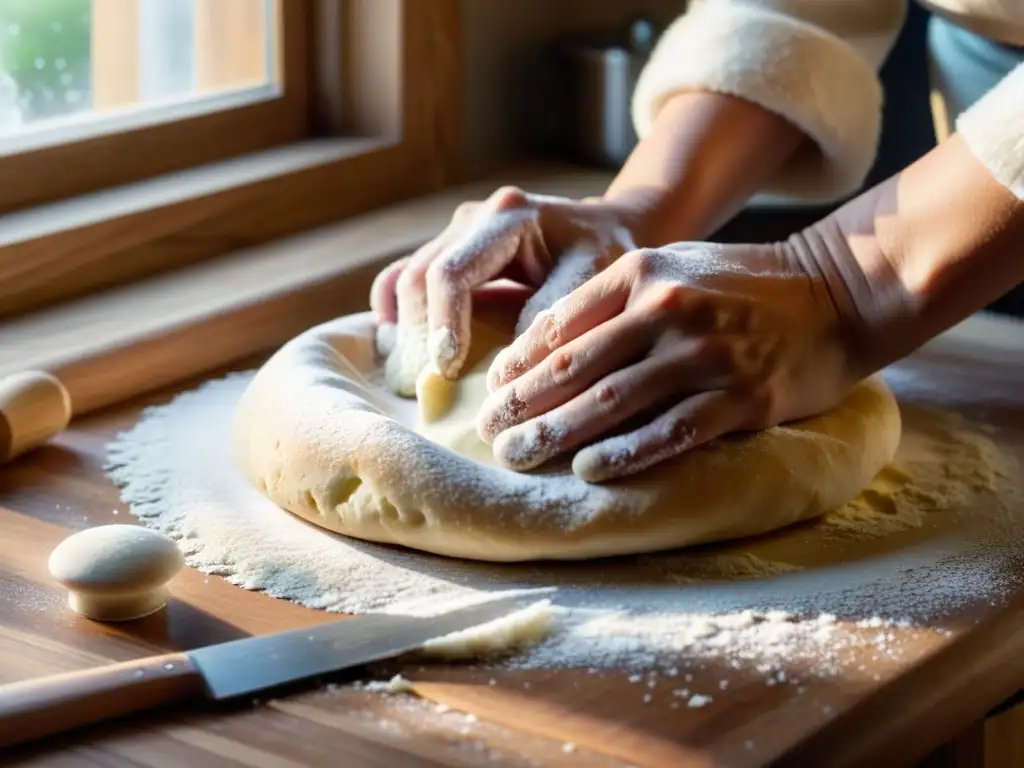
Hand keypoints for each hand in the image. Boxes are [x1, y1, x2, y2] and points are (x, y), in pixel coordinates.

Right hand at [370, 187, 640, 394]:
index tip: (447, 371)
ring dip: (407, 330)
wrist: (609, 227)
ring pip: (406, 278)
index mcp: (508, 217)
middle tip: (429, 384)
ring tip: (416, 377)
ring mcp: (456, 231)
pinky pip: (405, 276)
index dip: (443, 325)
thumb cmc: (607, 254)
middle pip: (419, 277)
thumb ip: (552, 313)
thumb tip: (504, 367)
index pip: (452, 273)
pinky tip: (398, 346)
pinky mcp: (449, 249)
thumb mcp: (594, 278)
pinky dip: (398, 311)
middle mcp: (473, 217)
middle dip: (419, 335)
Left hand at [476, 241, 863, 481]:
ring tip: (518, 456)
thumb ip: (615, 296)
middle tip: (489, 433)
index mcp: (643, 273)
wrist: (836, 292)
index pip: (561, 324)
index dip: (519, 363)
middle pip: (576, 366)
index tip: (493, 392)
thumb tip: (547, 341)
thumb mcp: (674, 265)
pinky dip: (626, 453)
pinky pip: (670, 431)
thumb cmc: (743, 283)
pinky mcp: (739, 397)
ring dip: (558, 433)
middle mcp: (667, 309)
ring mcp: (704, 355)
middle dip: (524, 404)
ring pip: (613, 402)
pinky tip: (589, 470)